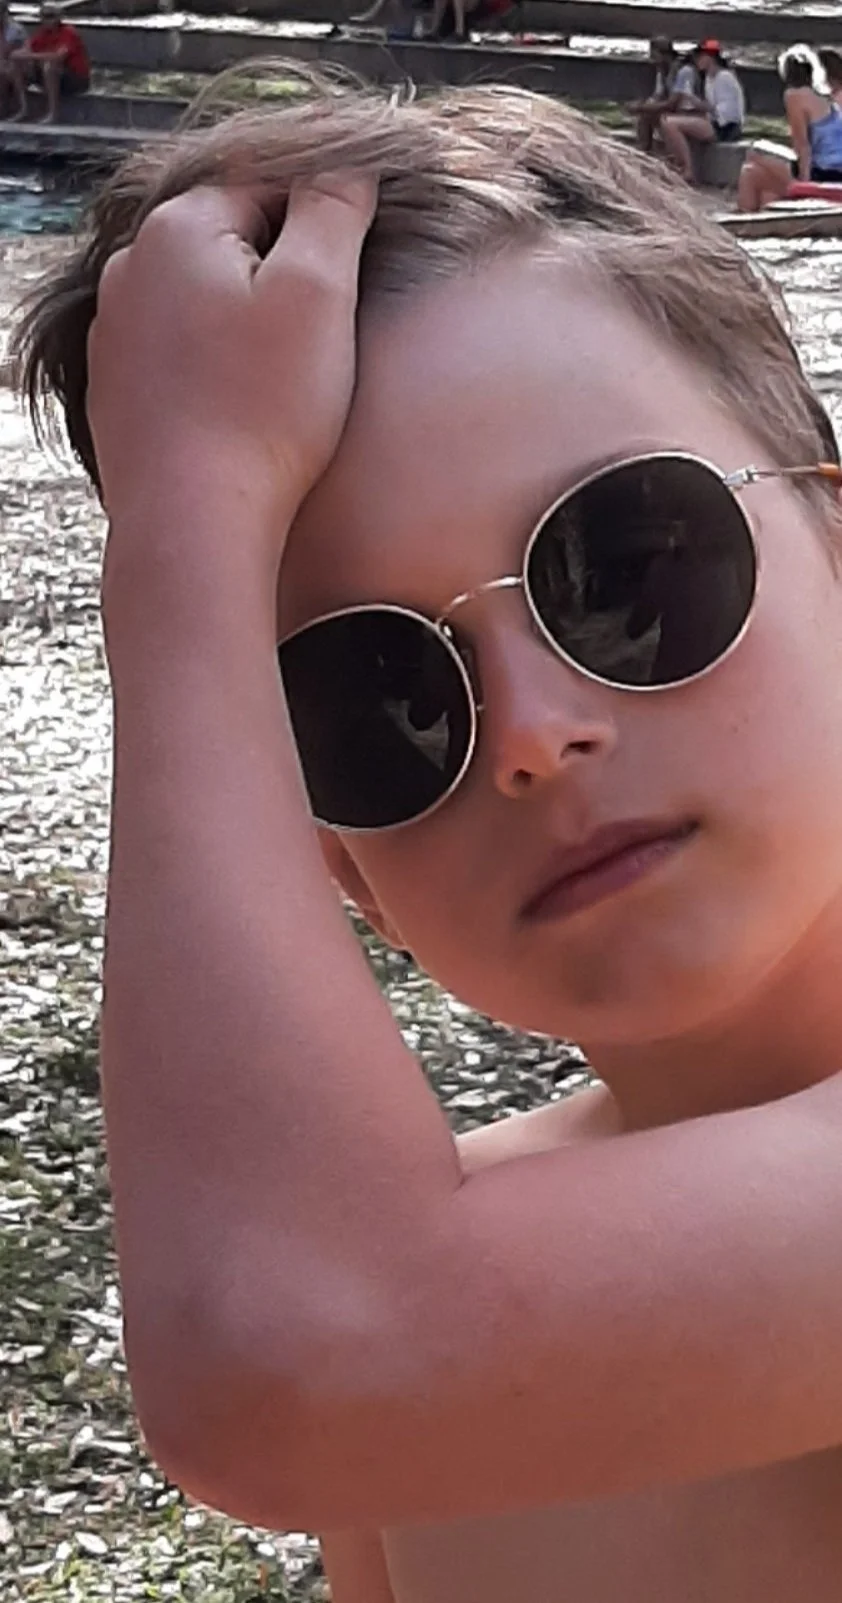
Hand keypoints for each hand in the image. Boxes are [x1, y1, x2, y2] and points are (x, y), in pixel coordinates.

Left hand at [87, 177, 376, 570]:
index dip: (323, 234)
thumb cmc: (262, 412)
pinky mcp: (117, 390)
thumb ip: (334, 210)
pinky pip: (181, 358)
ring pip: (204, 303)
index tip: (348, 289)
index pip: (271, 189)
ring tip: (282, 388)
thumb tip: (347, 169)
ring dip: (247, 329)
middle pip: (232, 245)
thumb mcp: (320, 292)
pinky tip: (242, 414)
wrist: (195, 521)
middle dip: (281, 282)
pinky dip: (215, 373)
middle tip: (320, 348)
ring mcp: (115, 333)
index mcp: (178, 227)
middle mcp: (130, 268)